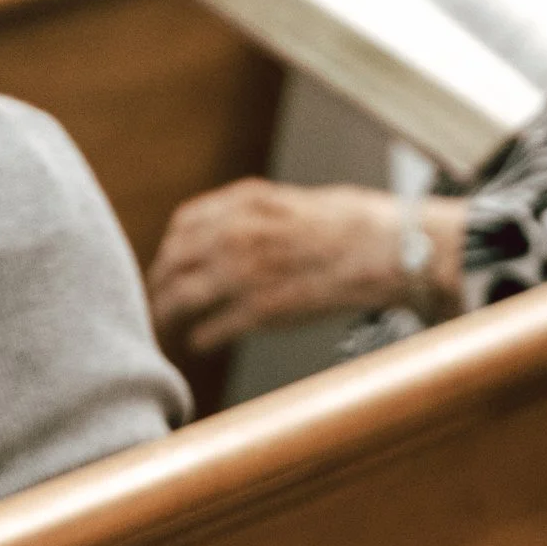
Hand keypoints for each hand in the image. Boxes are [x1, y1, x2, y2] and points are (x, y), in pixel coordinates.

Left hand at [147, 181, 466, 355]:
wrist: (388, 250)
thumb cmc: (355, 226)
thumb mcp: (298, 202)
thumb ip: (260, 215)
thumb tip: (235, 230)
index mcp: (247, 203)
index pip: (184, 225)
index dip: (171, 248)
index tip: (169, 264)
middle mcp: (238, 233)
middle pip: (174, 261)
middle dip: (161, 285)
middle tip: (158, 303)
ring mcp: (247, 272)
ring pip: (183, 296)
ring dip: (169, 315)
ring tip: (166, 329)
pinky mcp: (263, 310)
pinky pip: (213, 328)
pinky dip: (201, 338)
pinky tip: (198, 344)